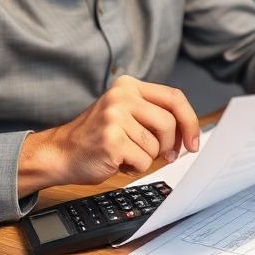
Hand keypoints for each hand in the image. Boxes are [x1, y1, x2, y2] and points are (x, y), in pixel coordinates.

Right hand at [17, 76, 199, 196]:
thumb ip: (153, 115)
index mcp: (128, 86)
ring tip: (126, 155)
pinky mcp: (112, 140)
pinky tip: (118, 162)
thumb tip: (190, 134)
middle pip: (169, 122)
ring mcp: (115, 117)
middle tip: (165, 156)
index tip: (194, 141)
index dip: (190, 121)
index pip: (174, 97)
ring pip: (156, 145)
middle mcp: (121, 96)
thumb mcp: (124, 114)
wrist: (60, 153)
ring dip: (146, 158)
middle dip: (171, 145)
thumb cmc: (96, 138)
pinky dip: (135, 168)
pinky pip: (143, 160)